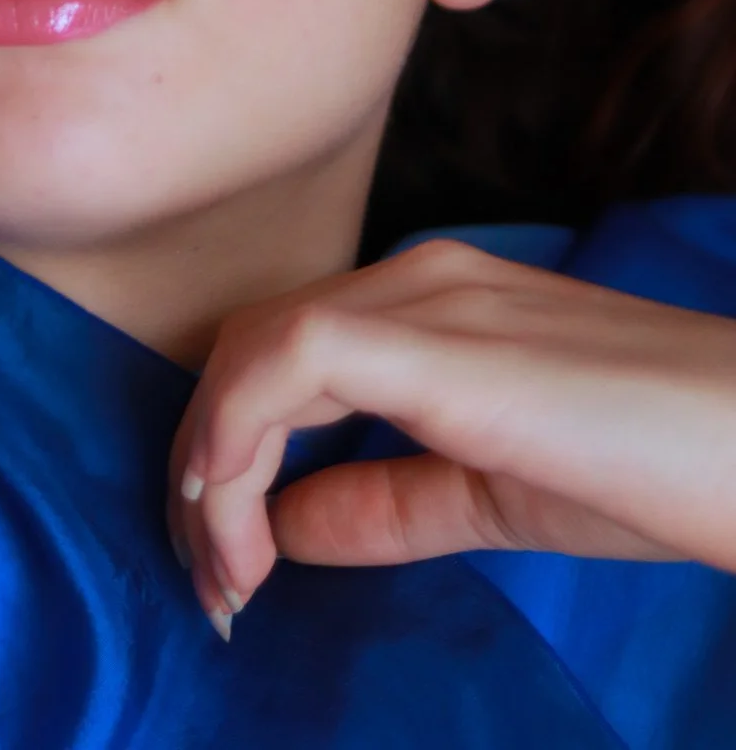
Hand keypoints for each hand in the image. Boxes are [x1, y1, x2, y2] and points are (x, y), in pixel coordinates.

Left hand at [166, 237, 735, 638]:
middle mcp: (414, 279)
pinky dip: (237, 443)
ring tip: (223, 577)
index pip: (284, 354)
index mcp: (431, 304)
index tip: (231, 564)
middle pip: (251, 347)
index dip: (231, 452)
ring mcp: (422, 296)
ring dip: (211, 468)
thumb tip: (282, 526)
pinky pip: (285, 364)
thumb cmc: (656, 467)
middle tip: (211, 582)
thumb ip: (386, 501)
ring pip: (252, 351)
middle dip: (205, 465)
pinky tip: (245, 533)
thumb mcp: (492, 494)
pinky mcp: (431, 338)